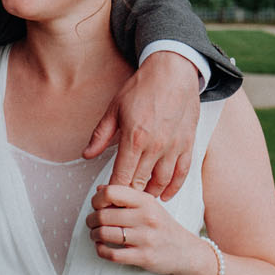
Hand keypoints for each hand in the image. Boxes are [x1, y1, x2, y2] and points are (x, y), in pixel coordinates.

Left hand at [83, 50, 201, 196]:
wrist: (173, 71)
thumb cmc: (143, 87)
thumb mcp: (114, 108)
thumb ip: (100, 135)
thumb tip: (87, 154)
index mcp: (134, 138)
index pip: (122, 177)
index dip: (113, 191)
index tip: (106, 197)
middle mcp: (155, 146)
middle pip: (140, 183)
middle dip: (129, 196)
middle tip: (120, 203)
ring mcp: (174, 147)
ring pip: (162, 182)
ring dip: (150, 194)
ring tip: (140, 200)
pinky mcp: (187, 144)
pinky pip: (182, 173)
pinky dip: (174, 187)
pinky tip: (165, 195)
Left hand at [86, 183, 207, 274]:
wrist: (186, 251)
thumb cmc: (162, 226)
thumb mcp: (149, 205)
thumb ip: (125, 196)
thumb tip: (99, 189)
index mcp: (146, 201)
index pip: (111, 192)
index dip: (97, 199)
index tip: (96, 205)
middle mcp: (146, 217)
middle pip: (103, 215)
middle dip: (91, 220)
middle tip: (92, 222)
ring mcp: (145, 238)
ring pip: (105, 234)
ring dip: (94, 235)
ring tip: (96, 234)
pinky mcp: (144, 257)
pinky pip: (112, 254)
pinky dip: (101, 250)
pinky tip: (102, 247)